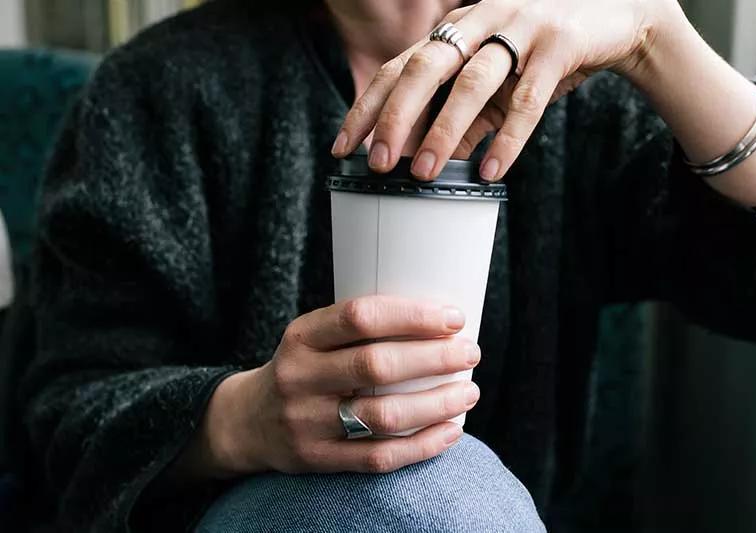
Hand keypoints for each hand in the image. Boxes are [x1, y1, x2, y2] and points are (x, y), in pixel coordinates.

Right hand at [197, 295, 480, 477]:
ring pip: (383, 416)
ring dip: (437, 404)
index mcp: (301, 337)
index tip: (453, 318)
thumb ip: (357, 330)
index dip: (413, 316)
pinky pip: (379, 457)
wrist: (246, 421)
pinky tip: (451, 431)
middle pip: (377, 366)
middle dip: (435, 358)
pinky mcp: (318, 460)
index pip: (360, 317)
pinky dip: (423, 445)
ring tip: (469, 393)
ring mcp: (307, 423)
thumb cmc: (301, 368)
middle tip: (470, 353)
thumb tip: (438, 323)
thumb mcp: (311, 337)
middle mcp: (300, 377)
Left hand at [331, 0, 678, 180]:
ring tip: (424, 172)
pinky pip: (528, 98)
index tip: (344, 146)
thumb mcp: (495, 80)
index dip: (368, 106)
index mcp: (457, 28)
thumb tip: (427, 157)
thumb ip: (463, 114)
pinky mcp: (559, 44)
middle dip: (395, 116)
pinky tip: (488, 170)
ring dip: (444, 129)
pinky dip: (507, 138)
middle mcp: (481, 20)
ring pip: (472, 81)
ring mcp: (520, 28)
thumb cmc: (543, 50)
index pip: (399, 66)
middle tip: (376, 162)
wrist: (616, 16)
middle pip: (425, 66)